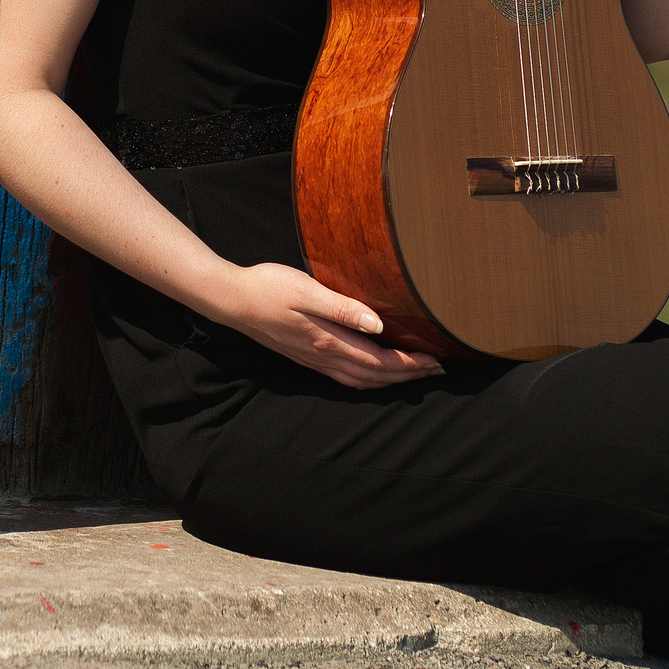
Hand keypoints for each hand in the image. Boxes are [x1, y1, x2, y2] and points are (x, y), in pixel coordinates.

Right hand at [203, 262, 444, 388]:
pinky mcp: (305, 356)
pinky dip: (367, 379)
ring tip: (413, 375)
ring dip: (390, 381)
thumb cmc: (268, 287)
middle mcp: (324, 356)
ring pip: (360, 380)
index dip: (410, 364)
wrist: (232, 300)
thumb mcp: (307, 290)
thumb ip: (343, 308)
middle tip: (436, 370)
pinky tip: (372, 373)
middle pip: (375, 376)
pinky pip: (344, 377)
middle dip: (408, 375)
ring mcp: (313, 360)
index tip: (436, 360)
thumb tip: (379, 325)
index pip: (379, 361)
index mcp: (328, 340)